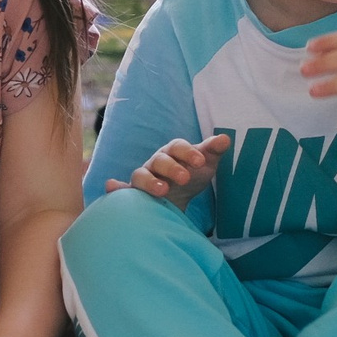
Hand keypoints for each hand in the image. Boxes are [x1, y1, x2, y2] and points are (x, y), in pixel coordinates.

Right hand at [108, 134, 228, 207]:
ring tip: (162, 191)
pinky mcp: (134, 194)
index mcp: (172, 152)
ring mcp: (143, 177)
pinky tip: (111, 187)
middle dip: (172, 168)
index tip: (200, 162)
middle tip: (185, 178)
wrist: (178, 197)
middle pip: (160, 160)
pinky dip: (116, 189)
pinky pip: (123, 191)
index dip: (188, 152)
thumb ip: (212, 151)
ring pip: (141, 175)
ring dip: (149, 181)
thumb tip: (226, 138)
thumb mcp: (204, 165)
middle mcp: (155, 162)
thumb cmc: (191, 176)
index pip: (178, 146)